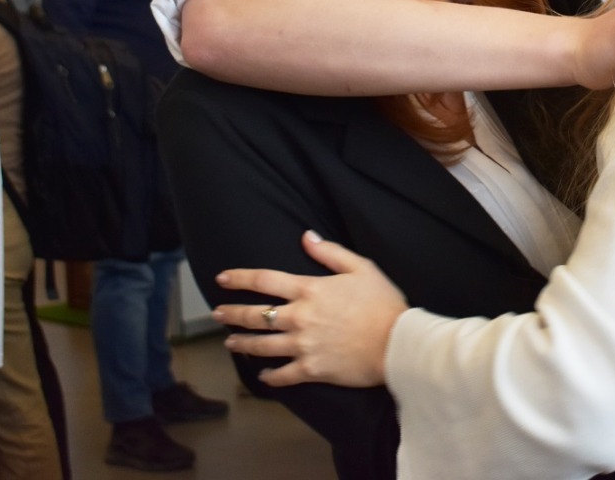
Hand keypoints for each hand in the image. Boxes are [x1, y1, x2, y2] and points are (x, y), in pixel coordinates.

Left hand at [212, 231, 406, 388]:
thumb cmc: (383, 303)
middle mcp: (300, 318)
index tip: (222, 279)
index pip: (264, 280)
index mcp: (310, 290)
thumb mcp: (361, 268)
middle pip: (255, 314)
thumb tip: (306, 236)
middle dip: (231, 313)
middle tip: (217, 314)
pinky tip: (261, 376)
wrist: (397, 342)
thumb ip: (330, 252)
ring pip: (261, 346)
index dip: (239, 278)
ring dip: (241, 344)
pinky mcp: (311, 370)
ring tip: (230, 343)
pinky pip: (281, 375)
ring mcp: (302, 346)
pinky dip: (268, 377)